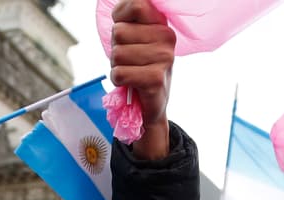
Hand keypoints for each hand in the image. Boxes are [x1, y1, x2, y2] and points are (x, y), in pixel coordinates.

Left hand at [110, 0, 174, 158]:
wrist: (152, 105)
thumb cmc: (139, 66)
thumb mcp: (134, 35)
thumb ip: (127, 14)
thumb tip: (127, 4)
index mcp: (162, 23)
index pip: (136, 5)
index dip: (121, 20)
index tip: (128, 35)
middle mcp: (167, 38)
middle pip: (119, 32)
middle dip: (116, 49)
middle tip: (130, 61)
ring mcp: (164, 58)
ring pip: (117, 54)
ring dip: (117, 66)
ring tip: (131, 72)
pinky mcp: (155, 79)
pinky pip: (119, 73)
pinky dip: (118, 80)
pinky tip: (130, 83)